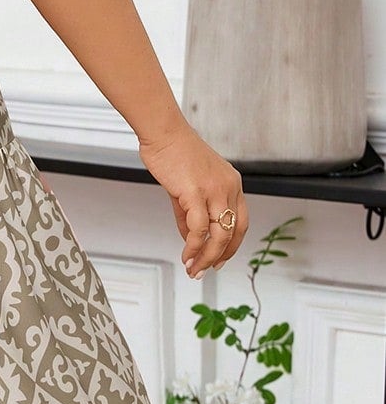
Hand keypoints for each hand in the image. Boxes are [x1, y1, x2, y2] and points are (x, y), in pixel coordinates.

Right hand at [137, 122, 247, 277]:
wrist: (163, 133)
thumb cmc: (174, 153)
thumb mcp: (188, 187)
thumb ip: (190, 215)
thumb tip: (190, 239)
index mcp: (232, 184)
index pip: (241, 223)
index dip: (231, 246)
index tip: (219, 260)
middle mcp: (229, 188)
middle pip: (233, 232)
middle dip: (219, 257)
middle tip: (205, 270)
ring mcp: (215, 190)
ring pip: (219, 235)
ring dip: (207, 257)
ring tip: (194, 268)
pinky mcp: (196, 192)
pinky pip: (199, 229)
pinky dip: (193, 247)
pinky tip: (186, 255)